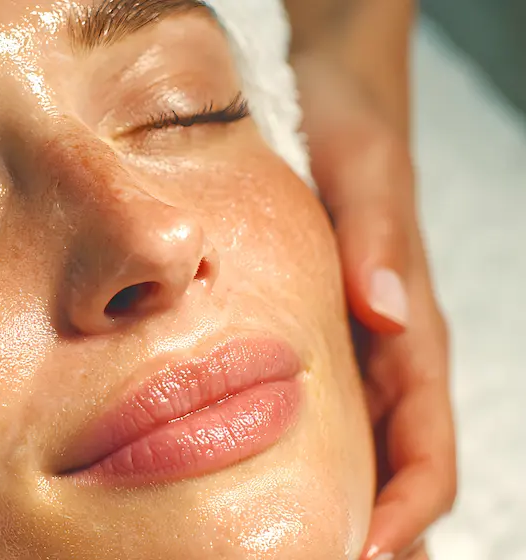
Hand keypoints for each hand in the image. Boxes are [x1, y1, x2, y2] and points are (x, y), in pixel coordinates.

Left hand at [295, 54, 456, 559]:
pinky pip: (315, 420)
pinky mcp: (311, 342)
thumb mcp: (364, 175)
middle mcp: (384, 358)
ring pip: (357, 457)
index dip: (403, 511)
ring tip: (284, 553)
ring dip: (338, 514)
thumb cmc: (355, 135)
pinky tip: (250, 490)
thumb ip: (377, 238)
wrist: (331, 102)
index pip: (426, 450)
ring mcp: (348, 356)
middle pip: (394, 473)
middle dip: (372, 535)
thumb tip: (385, 311)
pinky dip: (301, 467)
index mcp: (412, 338)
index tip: (360, 552)